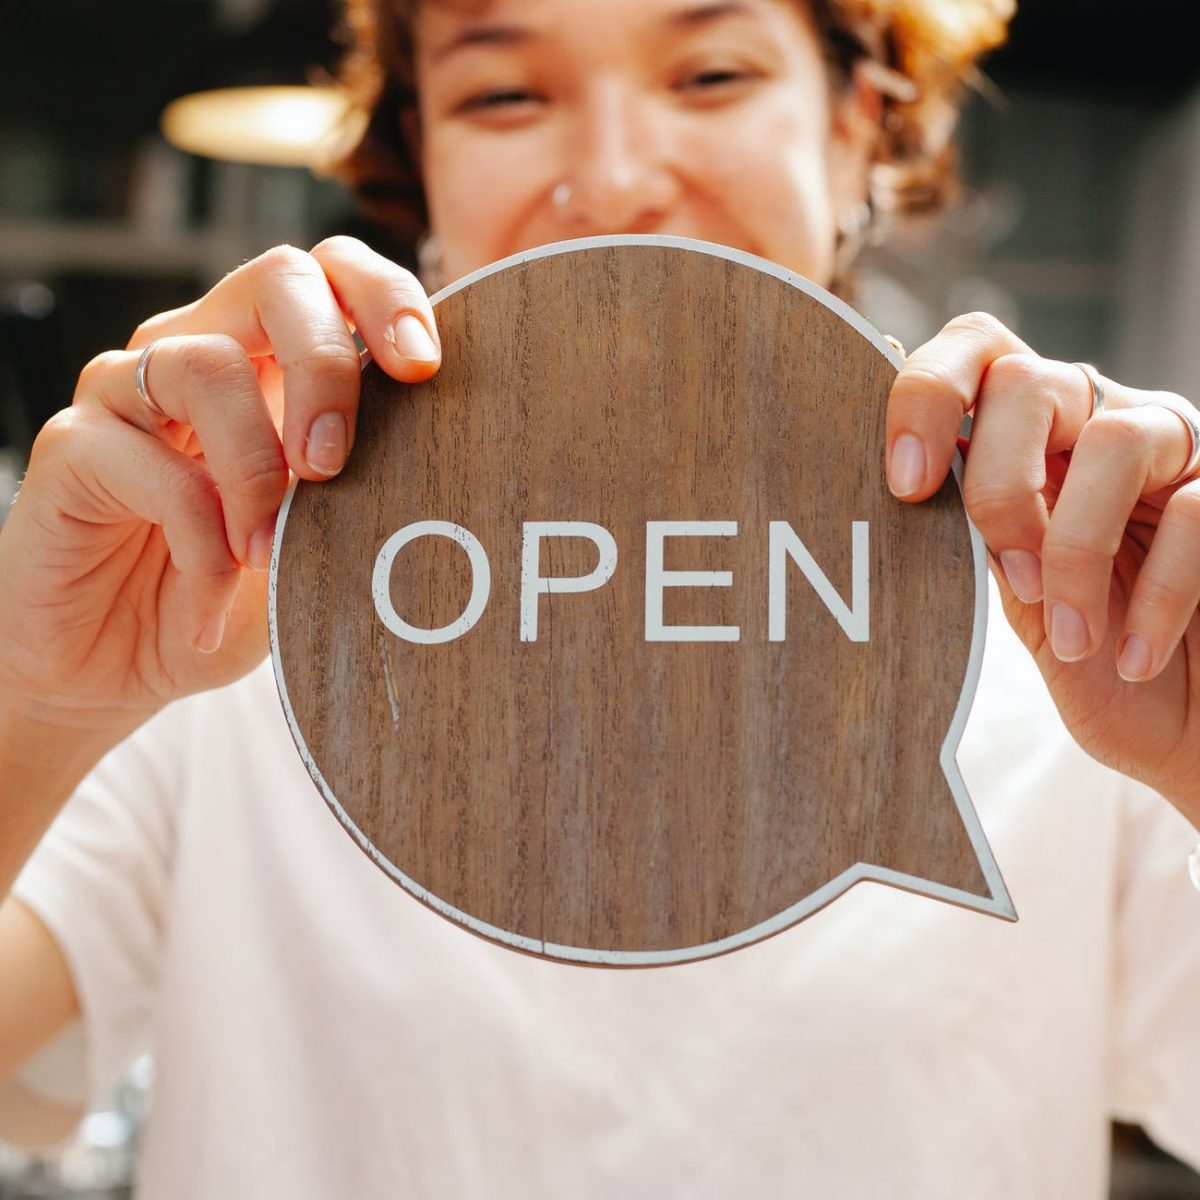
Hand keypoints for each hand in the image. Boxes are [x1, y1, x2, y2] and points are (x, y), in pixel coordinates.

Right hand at [0, 237, 440, 741]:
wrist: (119, 671)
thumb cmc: (233, 603)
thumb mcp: (322, 552)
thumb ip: (370, 500)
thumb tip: (444, 484)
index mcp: (275, 365)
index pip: (333, 275)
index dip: (385, 297)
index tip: (423, 368)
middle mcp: (202, 353)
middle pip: (279, 279)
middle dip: (327, 365)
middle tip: (334, 466)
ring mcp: (130, 391)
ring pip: (206, 364)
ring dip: (255, 473)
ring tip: (265, 559)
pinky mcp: (72, 446)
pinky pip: (146, 462)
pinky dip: (195, 543)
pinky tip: (204, 610)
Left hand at [886, 312, 1199, 826]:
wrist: (1184, 725)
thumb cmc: (1093, 659)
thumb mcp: (1017, 596)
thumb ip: (975, 536)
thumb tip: (906, 485)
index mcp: (1032, 440)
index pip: (976, 353)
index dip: (927, 395)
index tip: (906, 486)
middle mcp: (1102, 421)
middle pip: (1029, 380)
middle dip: (1000, 483)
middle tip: (1012, 574)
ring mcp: (1177, 451)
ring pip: (1117, 438)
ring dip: (1078, 551)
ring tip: (1075, 636)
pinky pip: (1195, 512)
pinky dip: (1156, 598)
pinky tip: (1135, 658)